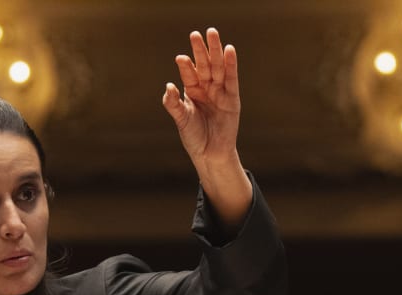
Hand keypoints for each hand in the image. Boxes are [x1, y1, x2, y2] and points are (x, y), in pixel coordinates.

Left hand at [163, 28, 240, 168]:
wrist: (210, 154)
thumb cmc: (194, 137)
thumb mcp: (181, 119)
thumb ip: (173, 103)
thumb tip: (168, 86)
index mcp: (192, 91)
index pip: (189, 74)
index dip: (186, 66)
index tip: (180, 58)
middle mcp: (206, 88)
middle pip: (204, 65)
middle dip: (200, 50)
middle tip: (195, 34)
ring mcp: (220, 92)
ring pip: (217, 67)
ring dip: (215, 51)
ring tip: (212, 33)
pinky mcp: (233, 98)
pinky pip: (231, 78)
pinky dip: (231, 64)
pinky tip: (229, 50)